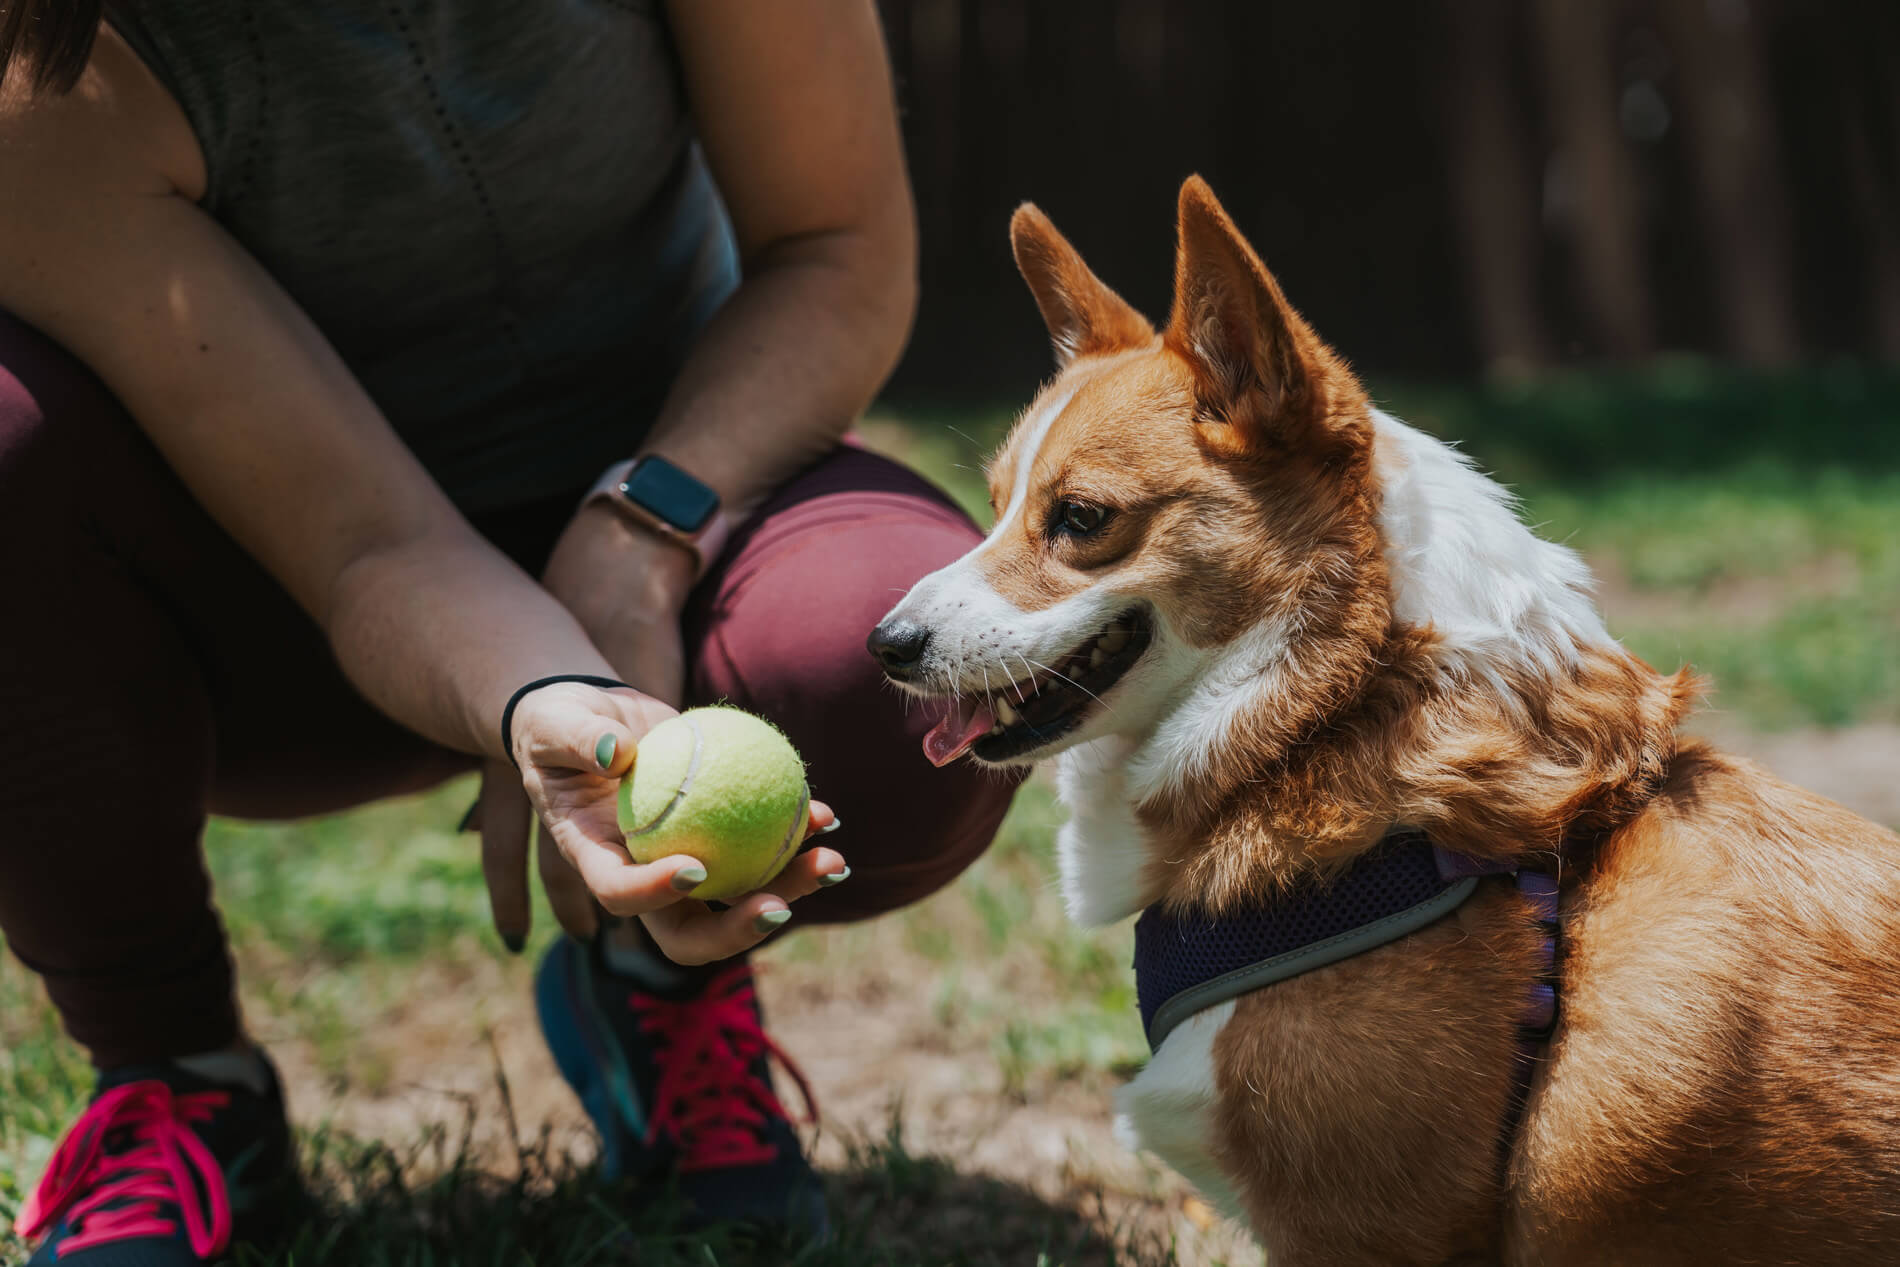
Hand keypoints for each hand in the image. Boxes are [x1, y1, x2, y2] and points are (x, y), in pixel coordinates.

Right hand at [490, 681, 843, 962]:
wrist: (595, 720)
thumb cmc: (560, 722)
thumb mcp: (556, 722)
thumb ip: (581, 737)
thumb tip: (617, 752)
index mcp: (595, 859)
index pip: (619, 893)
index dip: (654, 894)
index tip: (695, 868)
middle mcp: (643, 876)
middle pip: (688, 930)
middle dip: (736, 930)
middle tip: (779, 907)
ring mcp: (684, 863)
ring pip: (738, 897)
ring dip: (789, 887)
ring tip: (832, 862)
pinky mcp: (717, 839)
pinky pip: (759, 848)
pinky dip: (794, 837)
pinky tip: (824, 816)